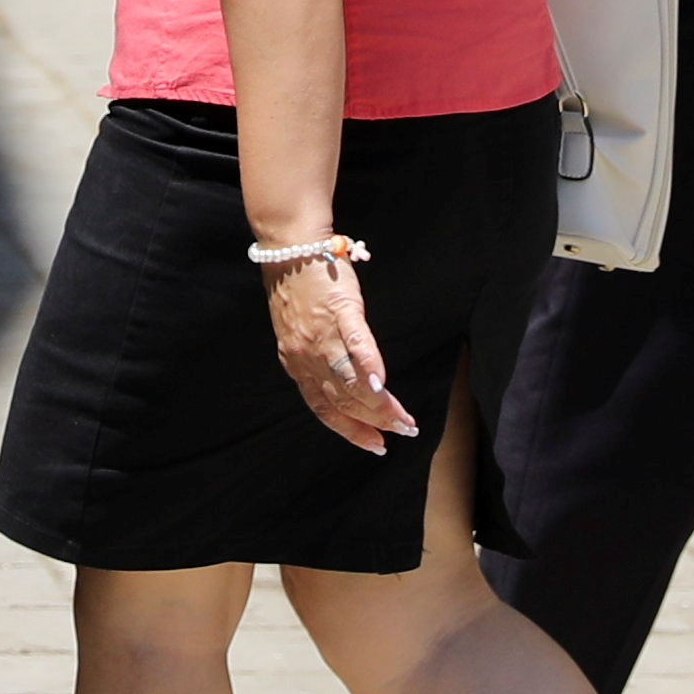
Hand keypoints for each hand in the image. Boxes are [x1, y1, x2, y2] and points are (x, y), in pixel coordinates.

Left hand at [261, 248, 410, 452]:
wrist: (290, 248)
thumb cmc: (298, 287)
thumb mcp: (299, 331)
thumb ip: (317, 355)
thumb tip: (345, 377)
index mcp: (296, 363)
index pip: (324, 407)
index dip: (349, 429)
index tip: (374, 445)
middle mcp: (307, 356)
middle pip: (343, 400)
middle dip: (373, 422)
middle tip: (401, 432)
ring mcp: (323, 334)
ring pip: (352, 381)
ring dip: (379, 405)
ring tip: (403, 419)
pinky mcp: (341, 310)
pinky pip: (357, 344)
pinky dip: (370, 366)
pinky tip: (382, 385)